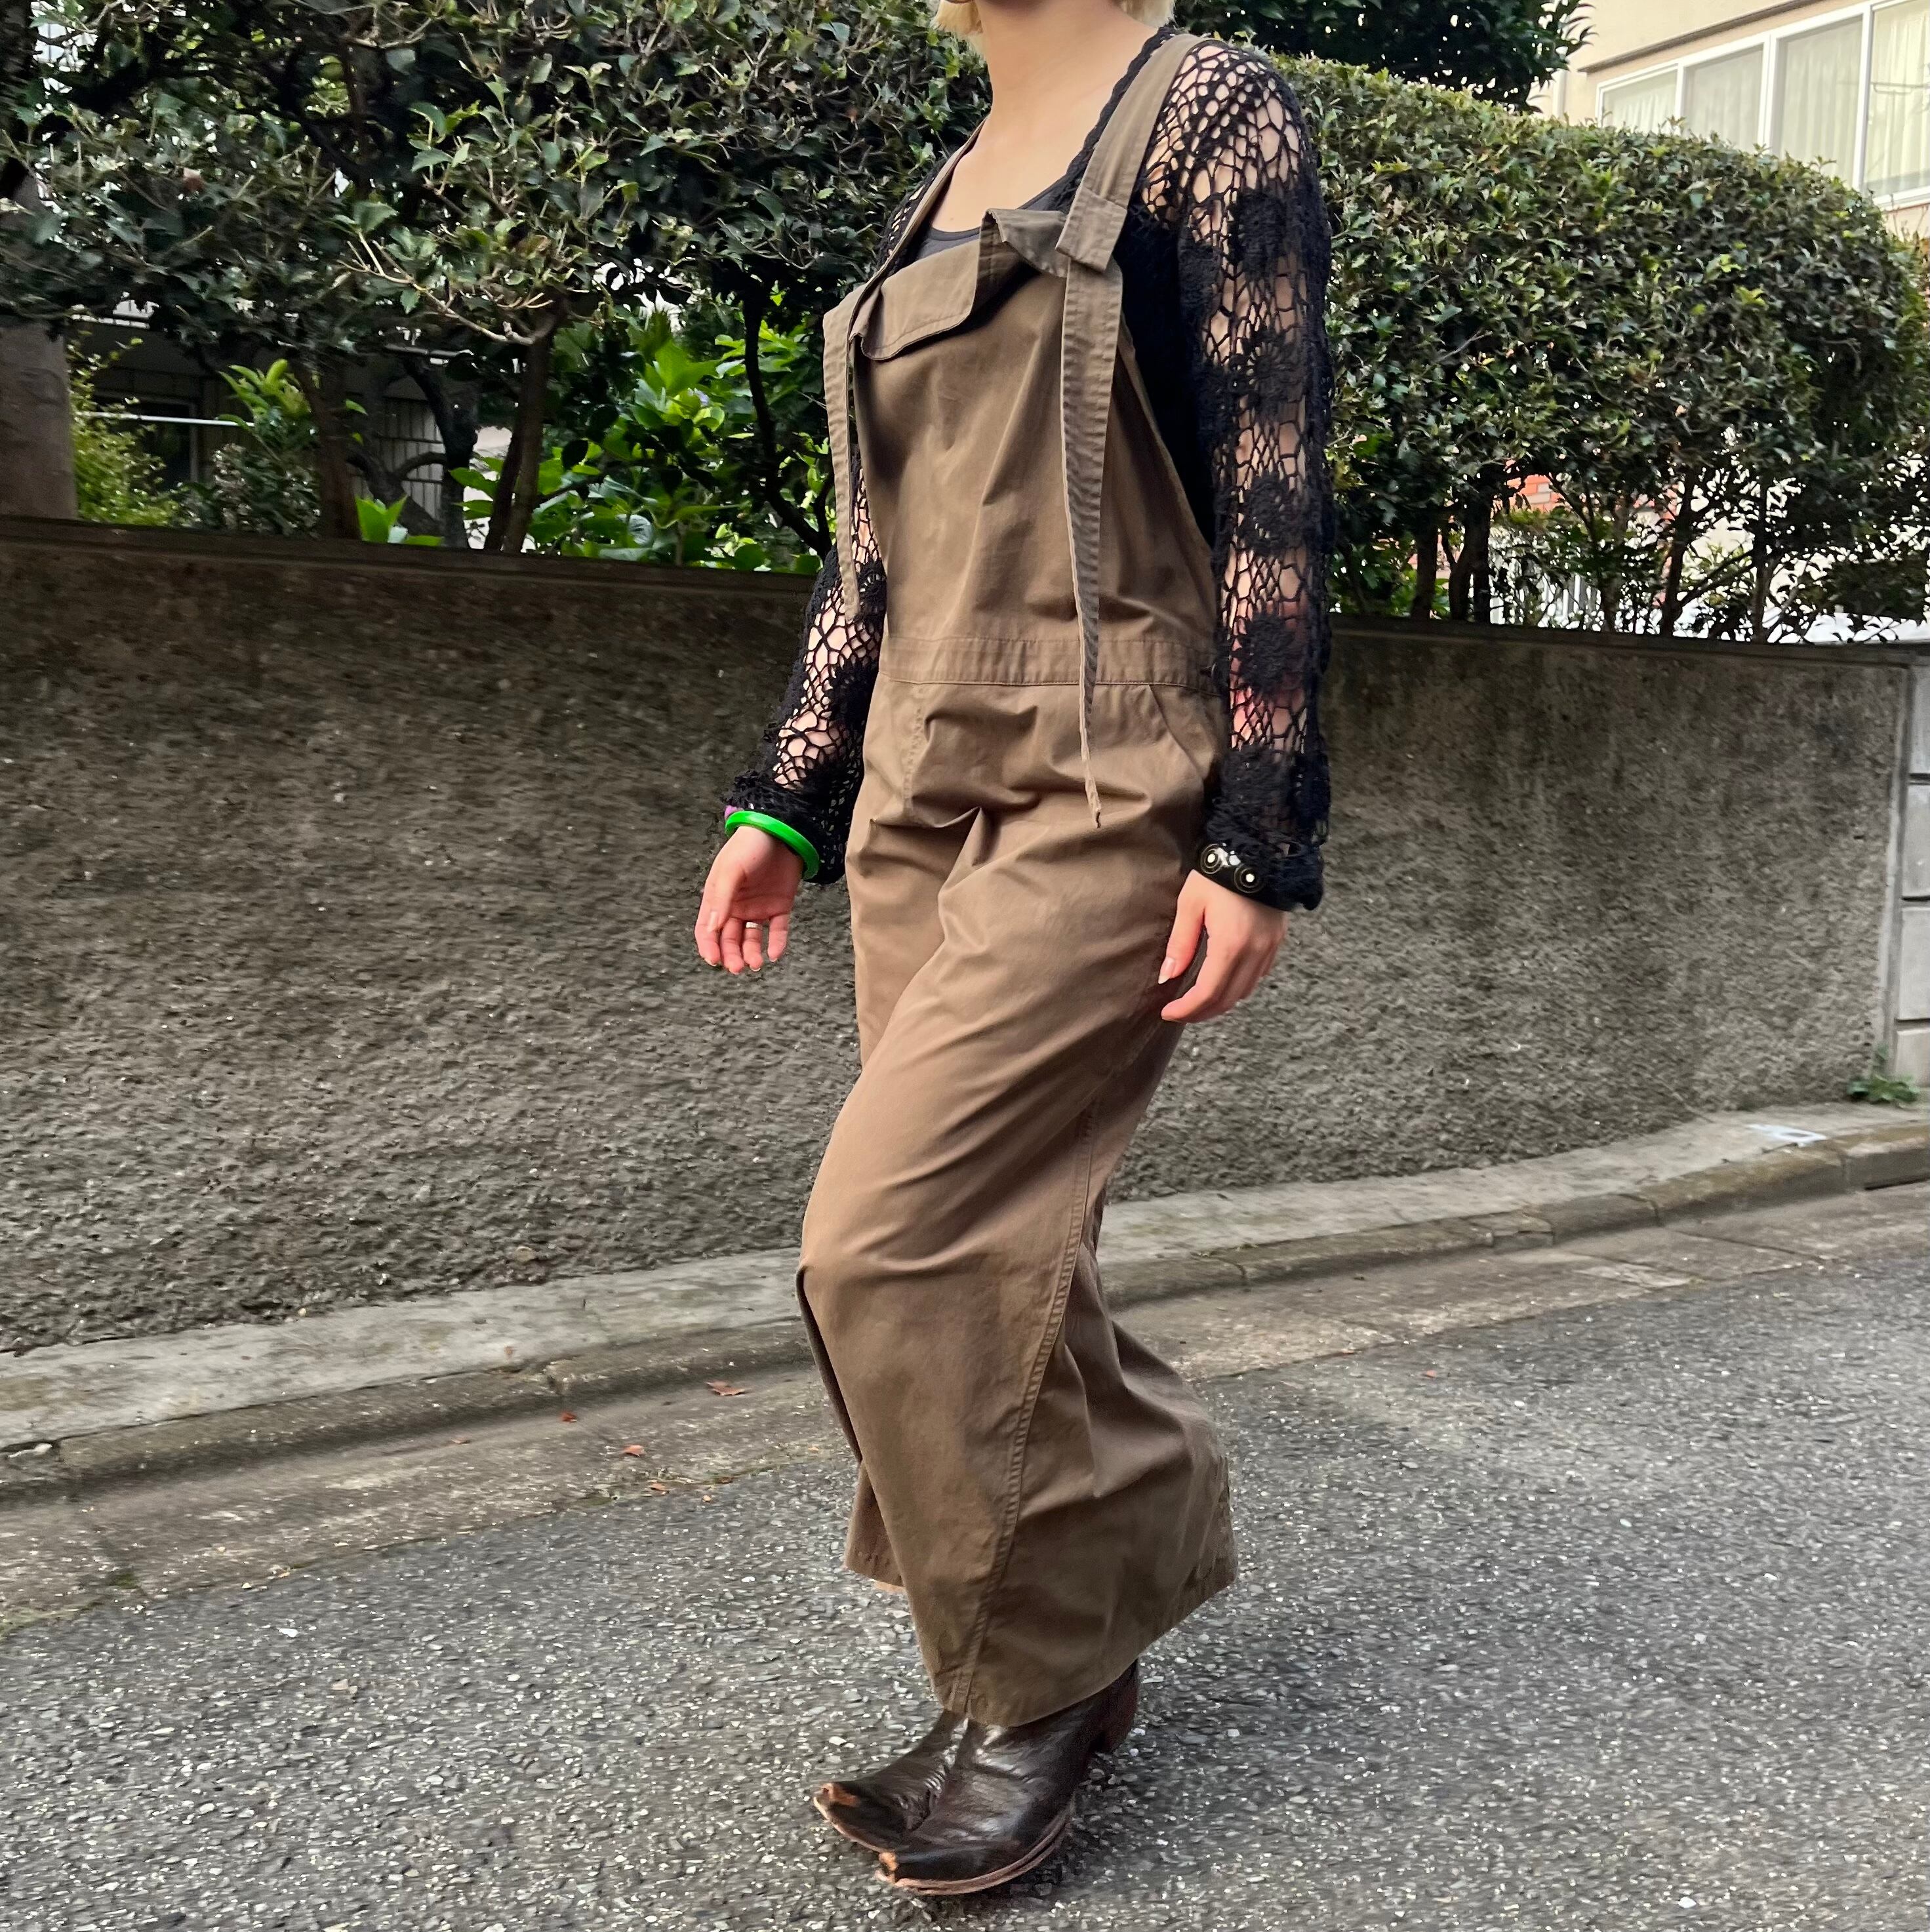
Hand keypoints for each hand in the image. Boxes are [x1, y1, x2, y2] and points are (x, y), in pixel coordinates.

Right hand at [695, 825, 803, 972]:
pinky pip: (777, 930)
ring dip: (751, 953)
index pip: (707, 929)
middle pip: (729, 939)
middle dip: (731, 955)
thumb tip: (712, 929)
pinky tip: (775, 953)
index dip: (708, 946)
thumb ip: (722, 899)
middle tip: (737, 967)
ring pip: (751, 939)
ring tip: (756, 963)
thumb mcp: (731, 870)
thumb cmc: (749, 846)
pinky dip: (776, 943)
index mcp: (718, 898)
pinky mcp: (780, 907)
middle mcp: (736, 907)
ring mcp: (758, 908)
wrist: (783, 831)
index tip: (714, 960)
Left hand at [1157, 869, 1285, 1021]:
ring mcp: (1269, 949)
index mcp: (1231, 945)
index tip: (1168, 1012)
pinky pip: (1258, 976)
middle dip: (1201, 1012)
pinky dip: (1238, 986)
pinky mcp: (1276, 942)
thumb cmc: (1218, 874)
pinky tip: (1223, 981)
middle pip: (1228, 999)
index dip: (1187, 1010)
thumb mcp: (1190, 904)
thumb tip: (1167, 977)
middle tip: (1180, 1013)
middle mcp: (1255, 952)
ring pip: (1245, 992)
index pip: (1208, 993)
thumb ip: (1180, 943)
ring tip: (1198, 1001)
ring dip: (1221, 1002)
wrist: (1257, 849)